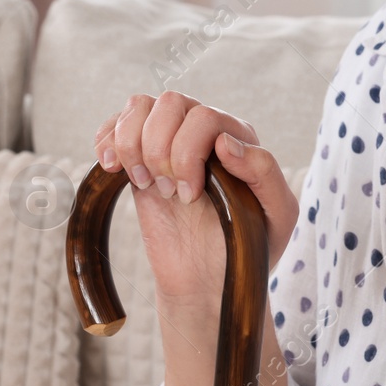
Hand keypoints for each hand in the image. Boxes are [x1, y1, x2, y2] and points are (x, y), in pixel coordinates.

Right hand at [92, 91, 300, 311]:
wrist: (206, 282)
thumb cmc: (246, 248)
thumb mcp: (278, 215)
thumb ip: (265, 172)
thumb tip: (226, 142)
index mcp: (238, 137)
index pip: (204, 117)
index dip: (188, 153)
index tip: (189, 197)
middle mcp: (203, 131)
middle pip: (170, 103)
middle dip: (161, 151)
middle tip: (170, 193)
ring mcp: (168, 142)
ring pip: (140, 106)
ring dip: (133, 146)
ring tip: (144, 183)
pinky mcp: (138, 159)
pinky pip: (115, 125)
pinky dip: (106, 141)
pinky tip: (112, 168)